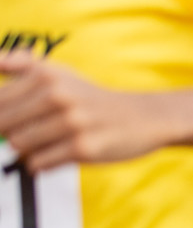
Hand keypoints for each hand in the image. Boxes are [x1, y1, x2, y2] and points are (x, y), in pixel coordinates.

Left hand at [0, 51, 171, 170]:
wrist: (143, 117)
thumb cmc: (95, 99)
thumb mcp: (62, 73)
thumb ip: (25, 64)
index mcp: (47, 76)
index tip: (10, 121)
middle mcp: (58, 96)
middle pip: (2, 124)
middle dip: (10, 133)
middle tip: (29, 133)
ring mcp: (71, 123)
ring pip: (18, 145)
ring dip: (27, 149)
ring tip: (45, 144)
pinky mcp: (82, 148)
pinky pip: (38, 163)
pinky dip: (40, 164)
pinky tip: (55, 155)